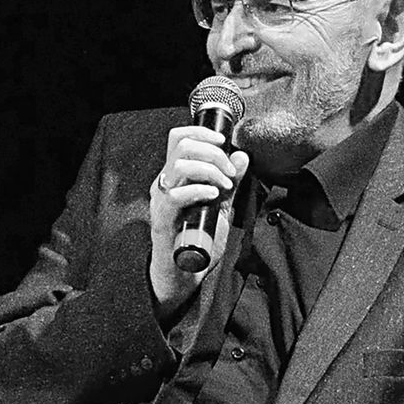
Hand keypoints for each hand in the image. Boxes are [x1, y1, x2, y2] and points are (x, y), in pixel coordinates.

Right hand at [149, 125, 248, 320]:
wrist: (184, 271)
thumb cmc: (198, 238)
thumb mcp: (220, 205)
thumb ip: (230, 182)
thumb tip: (243, 156)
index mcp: (176, 174)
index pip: (180, 137)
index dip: (202, 132)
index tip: (223, 142)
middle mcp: (165, 182)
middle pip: (183, 146)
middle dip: (214, 153)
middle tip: (230, 171)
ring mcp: (161, 198)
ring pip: (180, 166)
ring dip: (209, 171)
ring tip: (223, 186)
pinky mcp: (161, 216)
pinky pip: (176, 195)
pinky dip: (199, 190)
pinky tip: (214, 196)